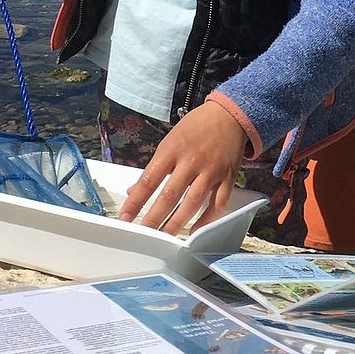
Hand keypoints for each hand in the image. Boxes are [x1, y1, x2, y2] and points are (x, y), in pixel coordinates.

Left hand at [117, 103, 247, 234]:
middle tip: (143, 234)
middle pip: (169, 195)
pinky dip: (207, 219)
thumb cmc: (196, 127)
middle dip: (154, 218)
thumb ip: (154, 167)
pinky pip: (218, 203)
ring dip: (177, 223)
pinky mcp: (227, 178)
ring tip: (165, 238)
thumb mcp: (169, 140)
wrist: (230, 115)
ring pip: (193, 203)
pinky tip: (195, 230)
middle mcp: (191, 161)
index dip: (135, 201)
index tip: (125, 217)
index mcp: (172, 150)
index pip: (149, 180)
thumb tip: (133, 190)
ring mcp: (211, 171)